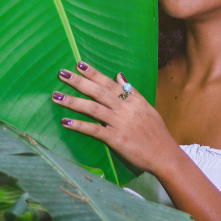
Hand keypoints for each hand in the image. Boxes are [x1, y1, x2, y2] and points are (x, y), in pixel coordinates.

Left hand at [52, 62, 178, 175]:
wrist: (165, 155)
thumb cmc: (156, 133)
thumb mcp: (147, 108)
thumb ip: (132, 92)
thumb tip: (119, 75)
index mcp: (133, 100)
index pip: (109, 83)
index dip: (94, 73)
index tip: (79, 64)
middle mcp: (125, 109)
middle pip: (98, 91)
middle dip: (79, 82)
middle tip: (62, 73)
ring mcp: (120, 123)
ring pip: (93, 108)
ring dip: (73, 101)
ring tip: (56, 95)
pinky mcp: (116, 139)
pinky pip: (94, 130)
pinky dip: (79, 125)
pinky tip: (65, 122)